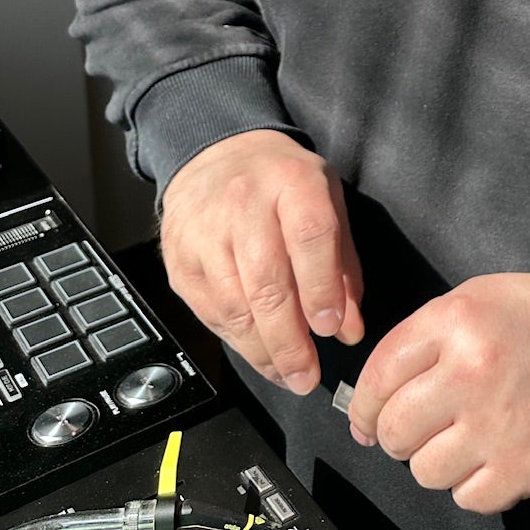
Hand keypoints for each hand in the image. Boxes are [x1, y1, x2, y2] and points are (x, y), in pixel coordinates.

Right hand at [159, 128, 363, 393]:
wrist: (216, 153)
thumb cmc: (282, 182)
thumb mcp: (327, 201)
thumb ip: (342, 265)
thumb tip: (350, 328)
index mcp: (292, 182)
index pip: (310, 237)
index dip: (321, 288)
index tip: (332, 329)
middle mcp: (245, 205)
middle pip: (267, 283)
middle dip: (290, 340)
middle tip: (308, 376)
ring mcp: (205, 233)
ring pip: (234, 306)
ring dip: (263, 351)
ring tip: (288, 374)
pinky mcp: (180, 261)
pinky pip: (210, 313)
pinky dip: (237, 342)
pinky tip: (259, 354)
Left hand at [346, 273, 529, 513]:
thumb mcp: (473, 299)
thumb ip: (421, 339)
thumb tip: (373, 398)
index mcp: (455, 324)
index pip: (378, 376)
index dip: (362, 404)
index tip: (365, 419)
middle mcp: (470, 375)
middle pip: (394, 431)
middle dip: (396, 433)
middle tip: (417, 427)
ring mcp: (497, 429)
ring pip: (424, 472)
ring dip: (435, 459)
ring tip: (463, 438)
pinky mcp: (524, 471)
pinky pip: (467, 498)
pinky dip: (472, 483)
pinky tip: (491, 455)